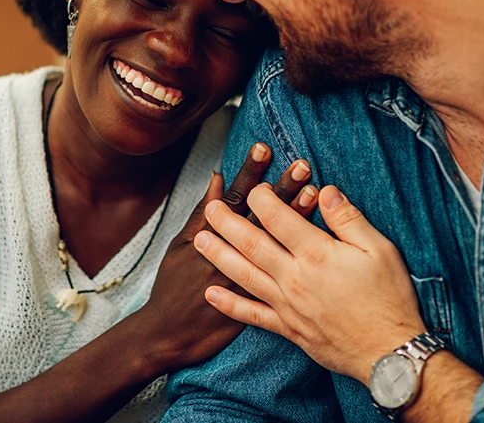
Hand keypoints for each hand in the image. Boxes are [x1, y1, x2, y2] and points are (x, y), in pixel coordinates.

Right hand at [139, 144, 318, 372]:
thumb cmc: (172, 284)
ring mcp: (247, 277)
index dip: (250, 172)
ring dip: (294, 216)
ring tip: (315, 192)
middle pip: (262, 215)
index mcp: (212, 234)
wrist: (168, 335)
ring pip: (277, 242)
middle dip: (282, 188)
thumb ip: (201, 212)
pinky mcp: (259, 302)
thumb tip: (218, 179)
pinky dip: (297, 257)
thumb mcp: (179, 244)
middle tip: (302, 164)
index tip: (264, 148)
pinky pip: (285, 272)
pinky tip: (313, 241)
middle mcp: (233, 251)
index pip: (236, 196)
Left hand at [194, 185, 426, 383]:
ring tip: (199, 241)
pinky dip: (229, 305)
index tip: (253, 188)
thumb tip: (326, 191)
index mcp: (317, 254)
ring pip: (244, 275)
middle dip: (227, 223)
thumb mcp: (379, 249)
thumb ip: (348, 218)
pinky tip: (212, 294)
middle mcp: (295, 278)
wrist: (391, 355)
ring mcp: (288, 305)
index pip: (279, 218)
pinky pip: (252, 315)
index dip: (262, 199)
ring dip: (219, 256)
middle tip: (210, 208)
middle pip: (252, 244)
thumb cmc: (389, 299)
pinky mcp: (288, 328)